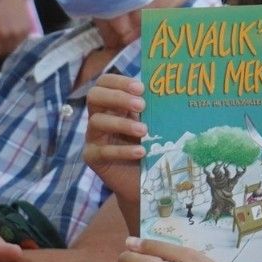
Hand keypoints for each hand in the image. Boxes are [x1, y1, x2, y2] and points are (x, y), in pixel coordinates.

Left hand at [0, 0, 33, 58]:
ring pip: (12, 48)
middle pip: (3, 52)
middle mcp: (13, 36)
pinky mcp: (28, 30)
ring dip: (5, 45)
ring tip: (1, 33)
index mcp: (1, 34)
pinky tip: (10, 31)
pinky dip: (14, 40)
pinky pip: (20, 42)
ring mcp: (22, 33)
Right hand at [85, 73, 146, 204]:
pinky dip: (123, 151)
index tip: (141, 88)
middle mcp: (99, 116)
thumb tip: (169, 91)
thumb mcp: (152, 124)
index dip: (120, 82)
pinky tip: (141, 152)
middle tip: (141, 105)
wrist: (144, 180)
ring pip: (96, 121)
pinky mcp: (92, 157)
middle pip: (94, 96)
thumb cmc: (150, 146)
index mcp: (113, 104)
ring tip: (143, 130)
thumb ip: (154, 109)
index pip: (105, 82)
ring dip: (122, 124)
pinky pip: (103, 151)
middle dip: (118, 97)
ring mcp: (93, 136)